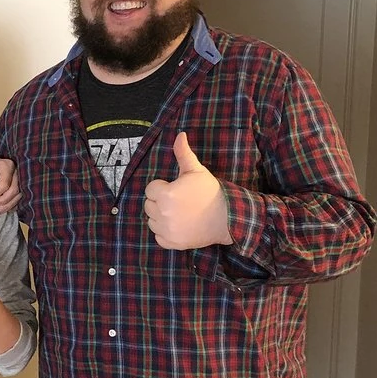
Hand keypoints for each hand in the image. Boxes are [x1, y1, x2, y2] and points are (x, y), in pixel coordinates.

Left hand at [0, 151, 20, 212]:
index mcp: (7, 166)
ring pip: (18, 194)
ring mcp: (18, 178)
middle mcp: (15, 171)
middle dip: (3, 200)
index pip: (5, 183)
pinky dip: (12, 204)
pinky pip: (18, 196)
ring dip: (8, 204)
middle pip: (14, 190)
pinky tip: (4, 208)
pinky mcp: (17, 184)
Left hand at [143, 132, 232, 249]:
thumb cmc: (210, 192)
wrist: (227, 218)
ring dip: (160, 216)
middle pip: (149, 204)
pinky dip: (165, 233)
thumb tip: (179, 134)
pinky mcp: (171, 243)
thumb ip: (183, 154)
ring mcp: (166, 230)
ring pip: (152, 220)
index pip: (151, 189)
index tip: (177, 188)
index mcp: (165, 194)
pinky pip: (158, 237)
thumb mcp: (196, 171)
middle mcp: (162, 213)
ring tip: (179, 212)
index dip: (163, 187)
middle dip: (160, 201)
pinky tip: (178, 225)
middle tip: (179, 201)